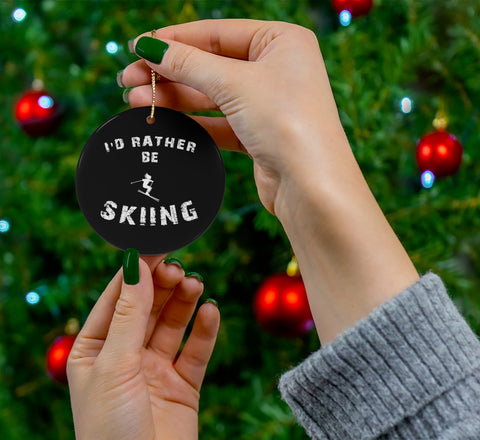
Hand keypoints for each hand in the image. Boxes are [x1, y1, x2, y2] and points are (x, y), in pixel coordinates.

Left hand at [67, 255, 219, 439]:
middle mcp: (126, 355)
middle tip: (178, 269)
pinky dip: (205, 330)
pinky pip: (196, 350)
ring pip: (173, 324)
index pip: (117, 298)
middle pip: (148, 307)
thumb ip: (130, 314)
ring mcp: (155, 369)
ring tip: (195, 284)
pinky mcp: (183, 385)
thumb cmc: (110, 430)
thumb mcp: (115, 364)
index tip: (157, 245)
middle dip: (162, 285)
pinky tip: (211, 312)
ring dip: (184, 302)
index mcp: (96, 349)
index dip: (137, 270)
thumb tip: (137, 266)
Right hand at [121, 19, 418, 343]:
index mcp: (281, 41)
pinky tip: (163, 122)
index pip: (217, 33)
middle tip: (128, 80)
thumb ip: (189, 64)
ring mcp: (268, 104)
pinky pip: (219, 123)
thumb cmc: (287, 123)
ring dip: (174, 98)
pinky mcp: (259, 136)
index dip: (175, 40)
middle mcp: (277, 70)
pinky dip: (192, 122)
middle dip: (169, 73)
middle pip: (211, 65)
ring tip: (136, 101)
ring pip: (212, 96)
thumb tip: (148, 47)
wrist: (312, 186)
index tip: (138, 48)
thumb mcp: (234, 84)